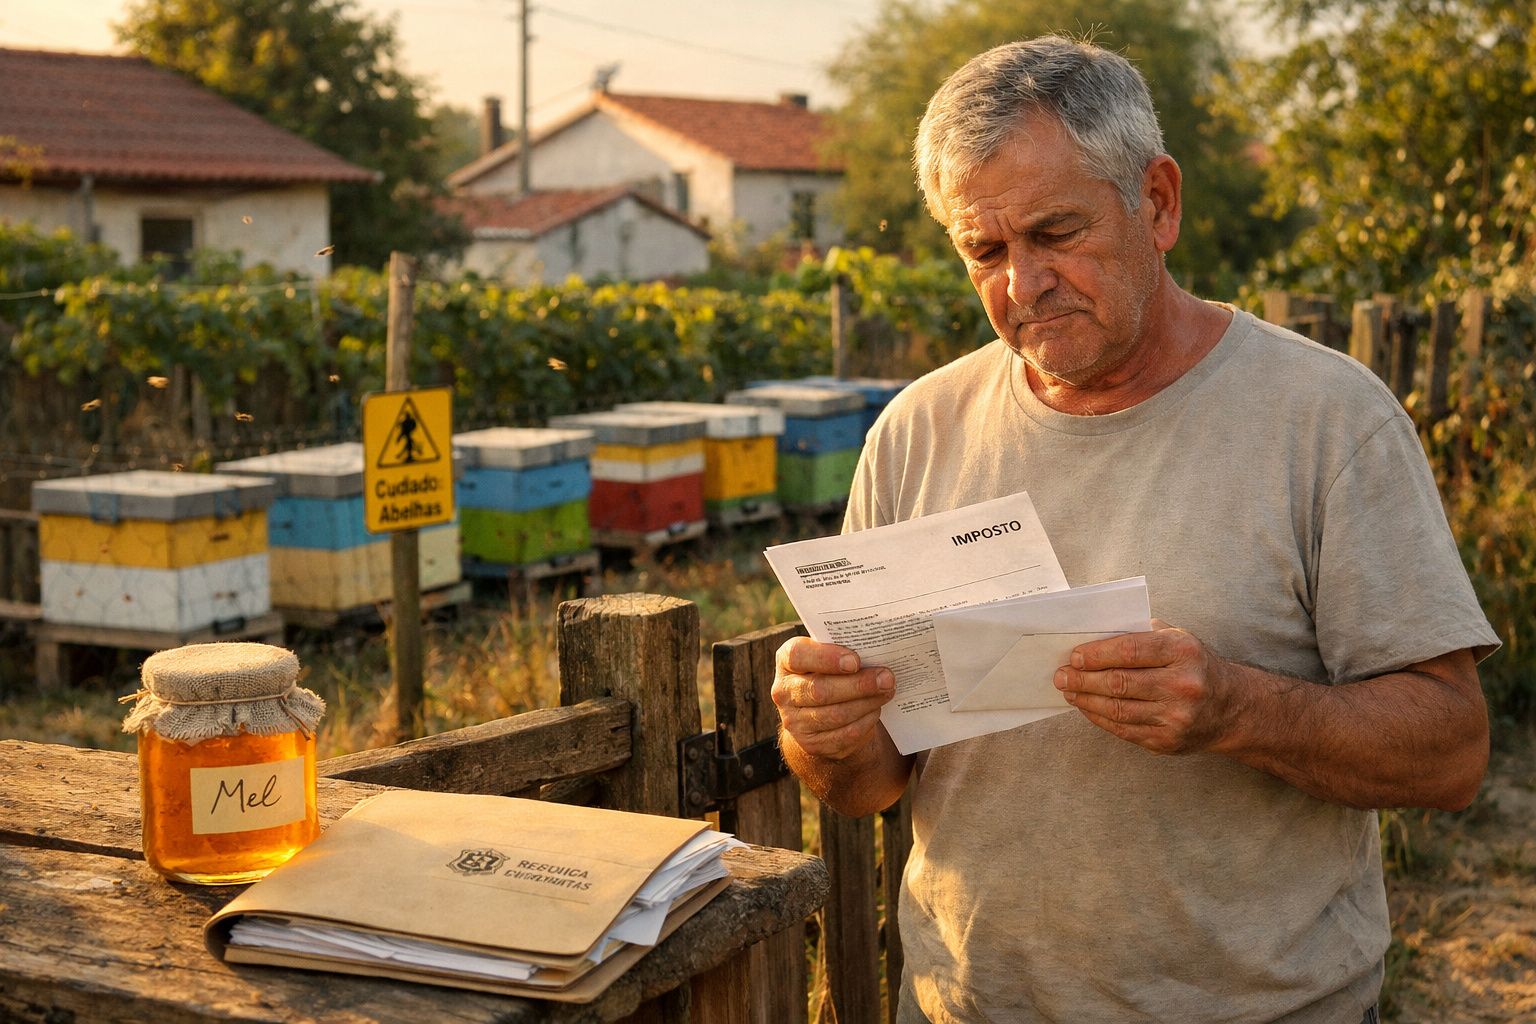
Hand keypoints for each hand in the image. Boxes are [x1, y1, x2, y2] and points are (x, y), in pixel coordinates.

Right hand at [772, 637, 895, 761]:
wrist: (818, 707)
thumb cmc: (829, 670)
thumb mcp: (829, 653)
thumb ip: (844, 648)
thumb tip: (877, 650)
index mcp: (786, 661)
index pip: (797, 656)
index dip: (826, 658)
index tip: (855, 661)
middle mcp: (784, 692)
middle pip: (820, 690)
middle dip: (858, 684)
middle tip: (886, 678)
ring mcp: (795, 722)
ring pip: (836, 715)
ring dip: (867, 703)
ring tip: (887, 691)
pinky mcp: (811, 744)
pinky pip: (844, 735)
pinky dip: (865, 721)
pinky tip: (875, 709)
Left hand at [1053, 621, 1234, 754]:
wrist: (1232, 708)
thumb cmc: (1195, 666)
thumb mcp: (1178, 639)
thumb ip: (1141, 634)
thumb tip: (1094, 636)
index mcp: (1183, 651)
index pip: (1130, 650)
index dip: (1097, 654)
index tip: (1074, 656)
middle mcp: (1183, 685)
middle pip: (1119, 683)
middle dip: (1083, 679)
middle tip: (1061, 675)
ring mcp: (1176, 717)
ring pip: (1118, 709)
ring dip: (1086, 700)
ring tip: (1069, 691)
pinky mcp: (1168, 741)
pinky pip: (1124, 730)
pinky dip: (1099, 718)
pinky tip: (1086, 708)